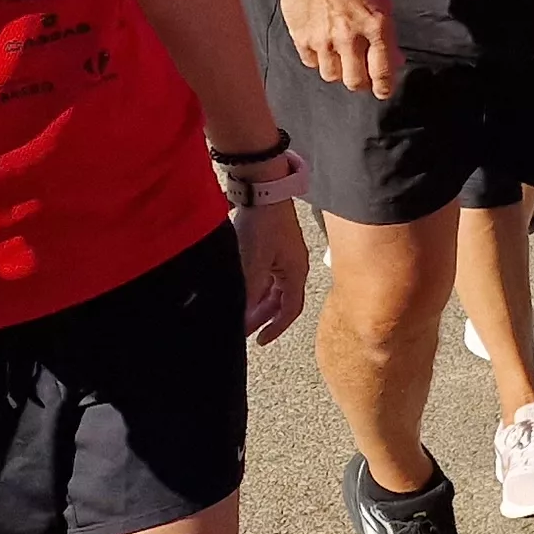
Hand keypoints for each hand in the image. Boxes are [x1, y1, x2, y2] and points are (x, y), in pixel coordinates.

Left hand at [234, 202, 308, 343]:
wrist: (264, 192)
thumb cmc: (263, 226)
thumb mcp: (253, 264)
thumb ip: (248, 293)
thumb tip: (241, 318)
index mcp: (295, 273)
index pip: (289, 310)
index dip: (275, 328)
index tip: (260, 341)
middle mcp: (293, 267)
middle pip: (279, 301)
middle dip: (261, 317)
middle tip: (242, 329)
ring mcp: (283, 257)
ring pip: (271, 288)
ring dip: (256, 302)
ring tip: (238, 311)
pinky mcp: (273, 247)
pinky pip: (265, 275)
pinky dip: (254, 286)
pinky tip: (239, 288)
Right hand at [279, 0, 398, 99]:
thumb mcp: (381, 3)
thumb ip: (388, 35)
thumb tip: (396, 61)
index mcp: (376, 25)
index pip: (383, 70)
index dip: (385, 87)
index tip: (384, 92)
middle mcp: (349, 36)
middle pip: (355, 81)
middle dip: (361, 84)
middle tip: (362, 78)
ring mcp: (323, 39)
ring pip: (332, 76)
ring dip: (339, 72)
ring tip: (341, 60)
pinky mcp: (301, 37)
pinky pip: (311, 63)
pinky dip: (318, 61)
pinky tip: (323, 49)